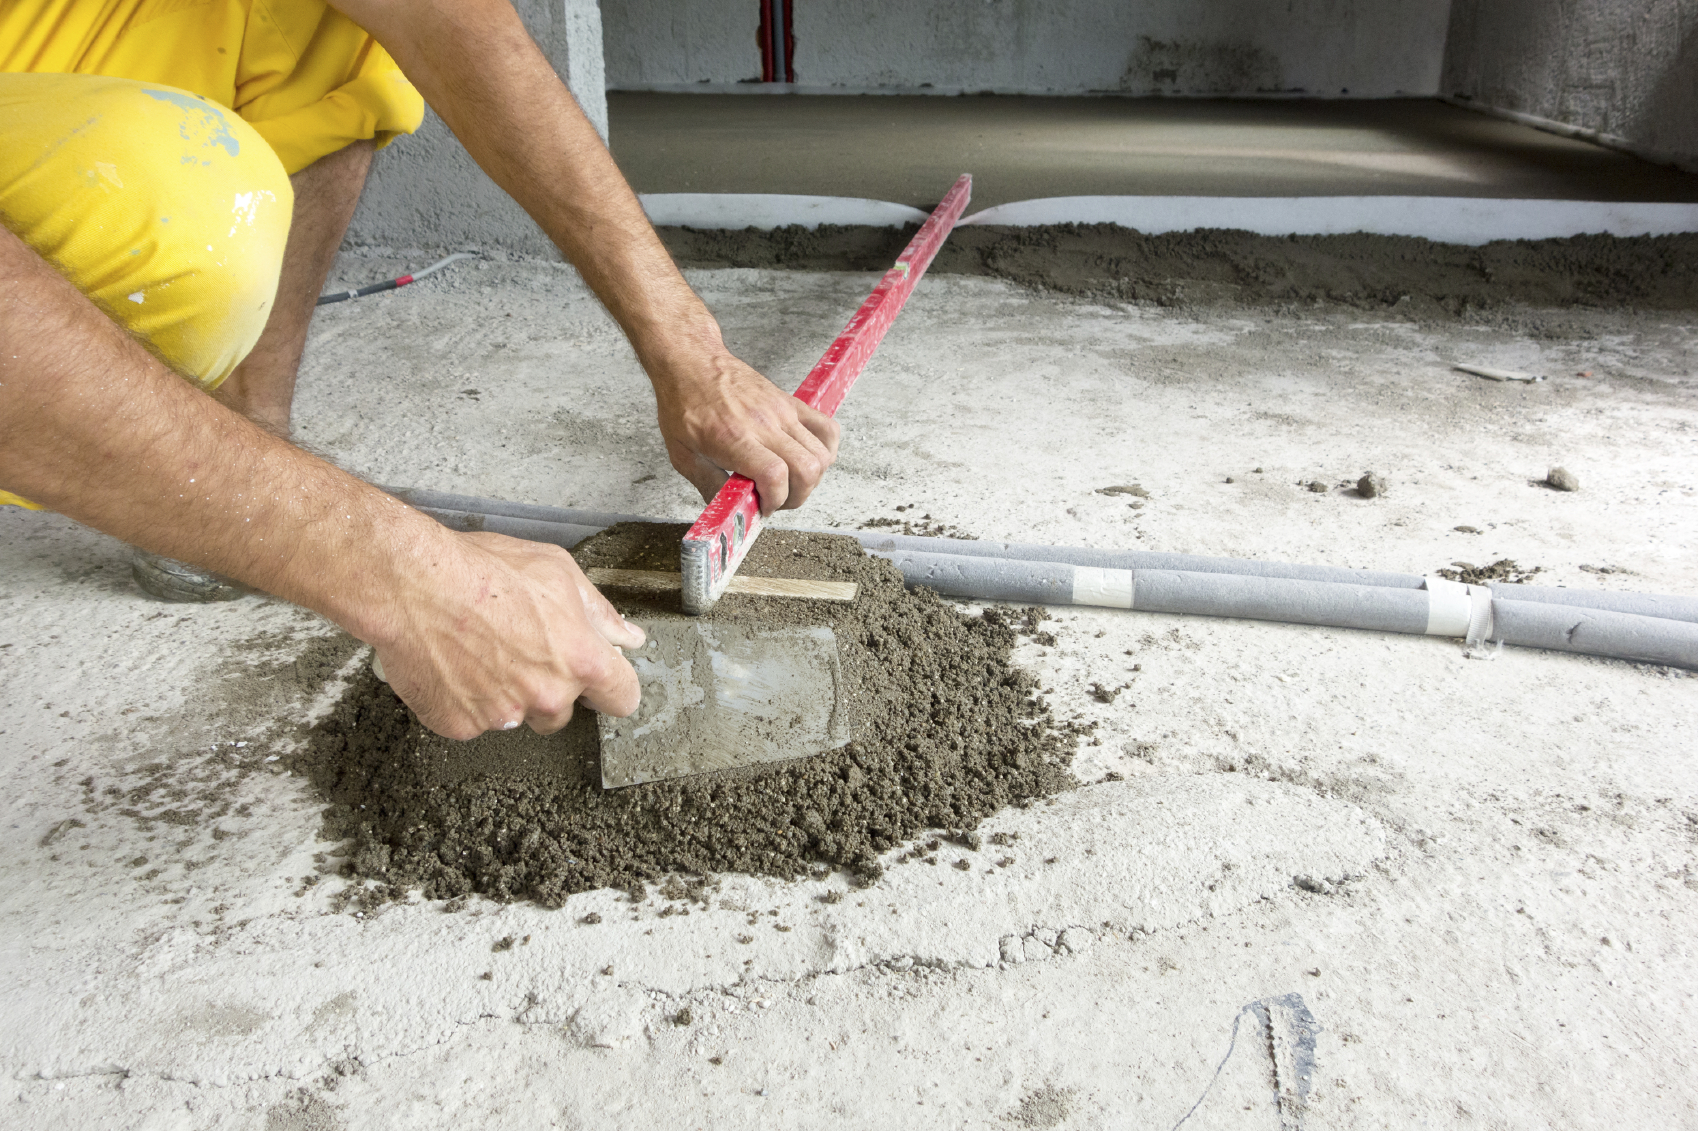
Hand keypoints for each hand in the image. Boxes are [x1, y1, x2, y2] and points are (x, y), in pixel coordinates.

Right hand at [369, 530, 645, 739]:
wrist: (412, 584)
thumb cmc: (482, 569)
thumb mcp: (557, 571)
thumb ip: (599, 612)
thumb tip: (628, 638)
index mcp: (580, 660)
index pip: (622, 698)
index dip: (612, 689)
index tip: (601, 683)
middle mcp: (546, 696)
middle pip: (563, 711)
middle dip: (548, 688)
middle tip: (519, 649)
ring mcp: (502, 716)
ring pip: (518, 717)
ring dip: (508, 696)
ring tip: (481, 651)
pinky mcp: (460, 725)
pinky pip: (473, 720)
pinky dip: (465, 700)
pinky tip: (454, 664)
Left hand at [652, 352, 840, 514]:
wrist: (692, 362)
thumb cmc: (684, 404)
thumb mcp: (682, 454)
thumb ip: (708, 485)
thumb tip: (729, 512)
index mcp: (734, 438)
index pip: (775, 476)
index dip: (775, 500)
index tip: (763, 505)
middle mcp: (764, 424)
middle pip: (807, 469)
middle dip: (797, 496)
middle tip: (778, 499)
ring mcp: (782, 412)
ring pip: (821, 454)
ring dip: (812, 477)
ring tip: (790, 481)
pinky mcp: (791, 403)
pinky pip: (827, 429)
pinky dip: (827, 450)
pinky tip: (808, 459)